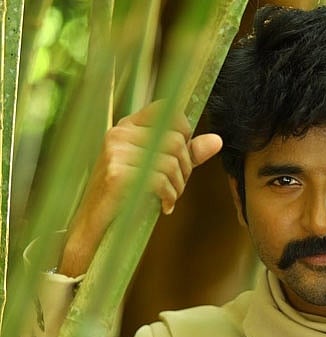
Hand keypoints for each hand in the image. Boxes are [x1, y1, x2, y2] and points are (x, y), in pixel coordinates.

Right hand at [59, 101, 221, 276]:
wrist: (94, 224)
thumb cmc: (127, 194)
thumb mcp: (158, 168)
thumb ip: (187, 154)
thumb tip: (217, 140)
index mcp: (128, 126)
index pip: (166, 110)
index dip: (183, 131)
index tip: (182, 155)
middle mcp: (120, 133)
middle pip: (175, 141)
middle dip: (185, 168)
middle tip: (178, 186)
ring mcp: (116, 152)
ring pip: (170, 163)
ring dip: (178, 186)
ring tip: (171, 197)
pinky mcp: (116, 174)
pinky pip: (160, 180)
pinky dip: (169, 196)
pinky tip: (165, 205)